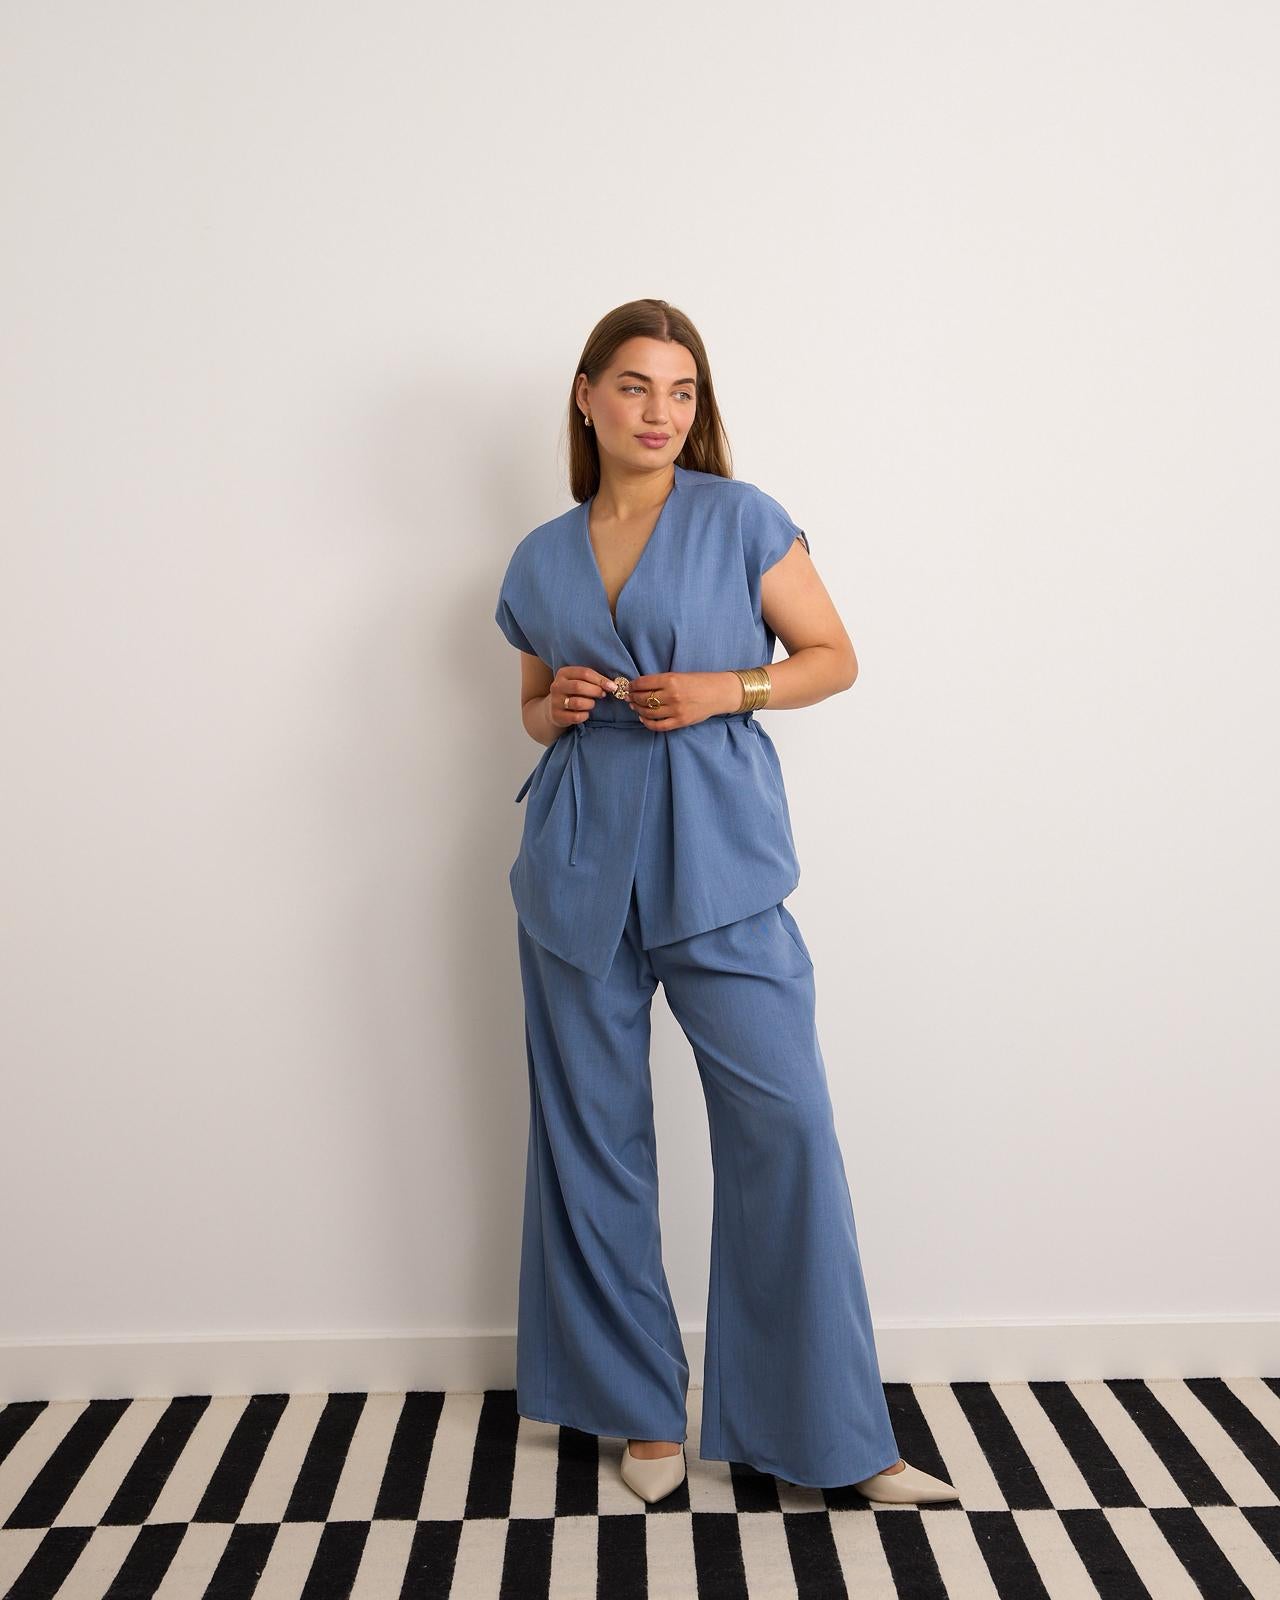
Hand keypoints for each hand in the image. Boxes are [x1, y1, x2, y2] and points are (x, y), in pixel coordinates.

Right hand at [546, 666, 615, 728]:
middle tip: (602, 694)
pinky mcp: (556, 715)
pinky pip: (576, 717)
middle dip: (595, 691)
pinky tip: (585, 713)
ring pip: (577, 703)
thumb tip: (612, 685)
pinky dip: (585, 715)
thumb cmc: (573, 692)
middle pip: (579, 686)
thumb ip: (593, 680)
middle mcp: (557, 686)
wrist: (554, 708)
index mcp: (563, 673)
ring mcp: (555, 701)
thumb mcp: (579, 681)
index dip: (600, 679)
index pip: (584, 673)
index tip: (612, 686)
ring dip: (590, 704)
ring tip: (592, 704)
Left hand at [625, 671, 742, 731]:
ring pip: (648, 712)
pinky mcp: (680, 722)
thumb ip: (661, 681)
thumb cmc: (700, 682)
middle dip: (633, 697)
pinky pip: (658, 725)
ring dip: (638, 709)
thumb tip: (640, 686)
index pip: (643, 683)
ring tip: (635, 706)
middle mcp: (672, 695)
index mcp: (671, 680)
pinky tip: (643, 718)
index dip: (633, 685)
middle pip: (644, 698)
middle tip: (629, 697)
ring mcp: (676, 710)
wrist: (719, 693)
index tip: (629, 686)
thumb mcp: (680, 675)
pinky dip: (647, 722)